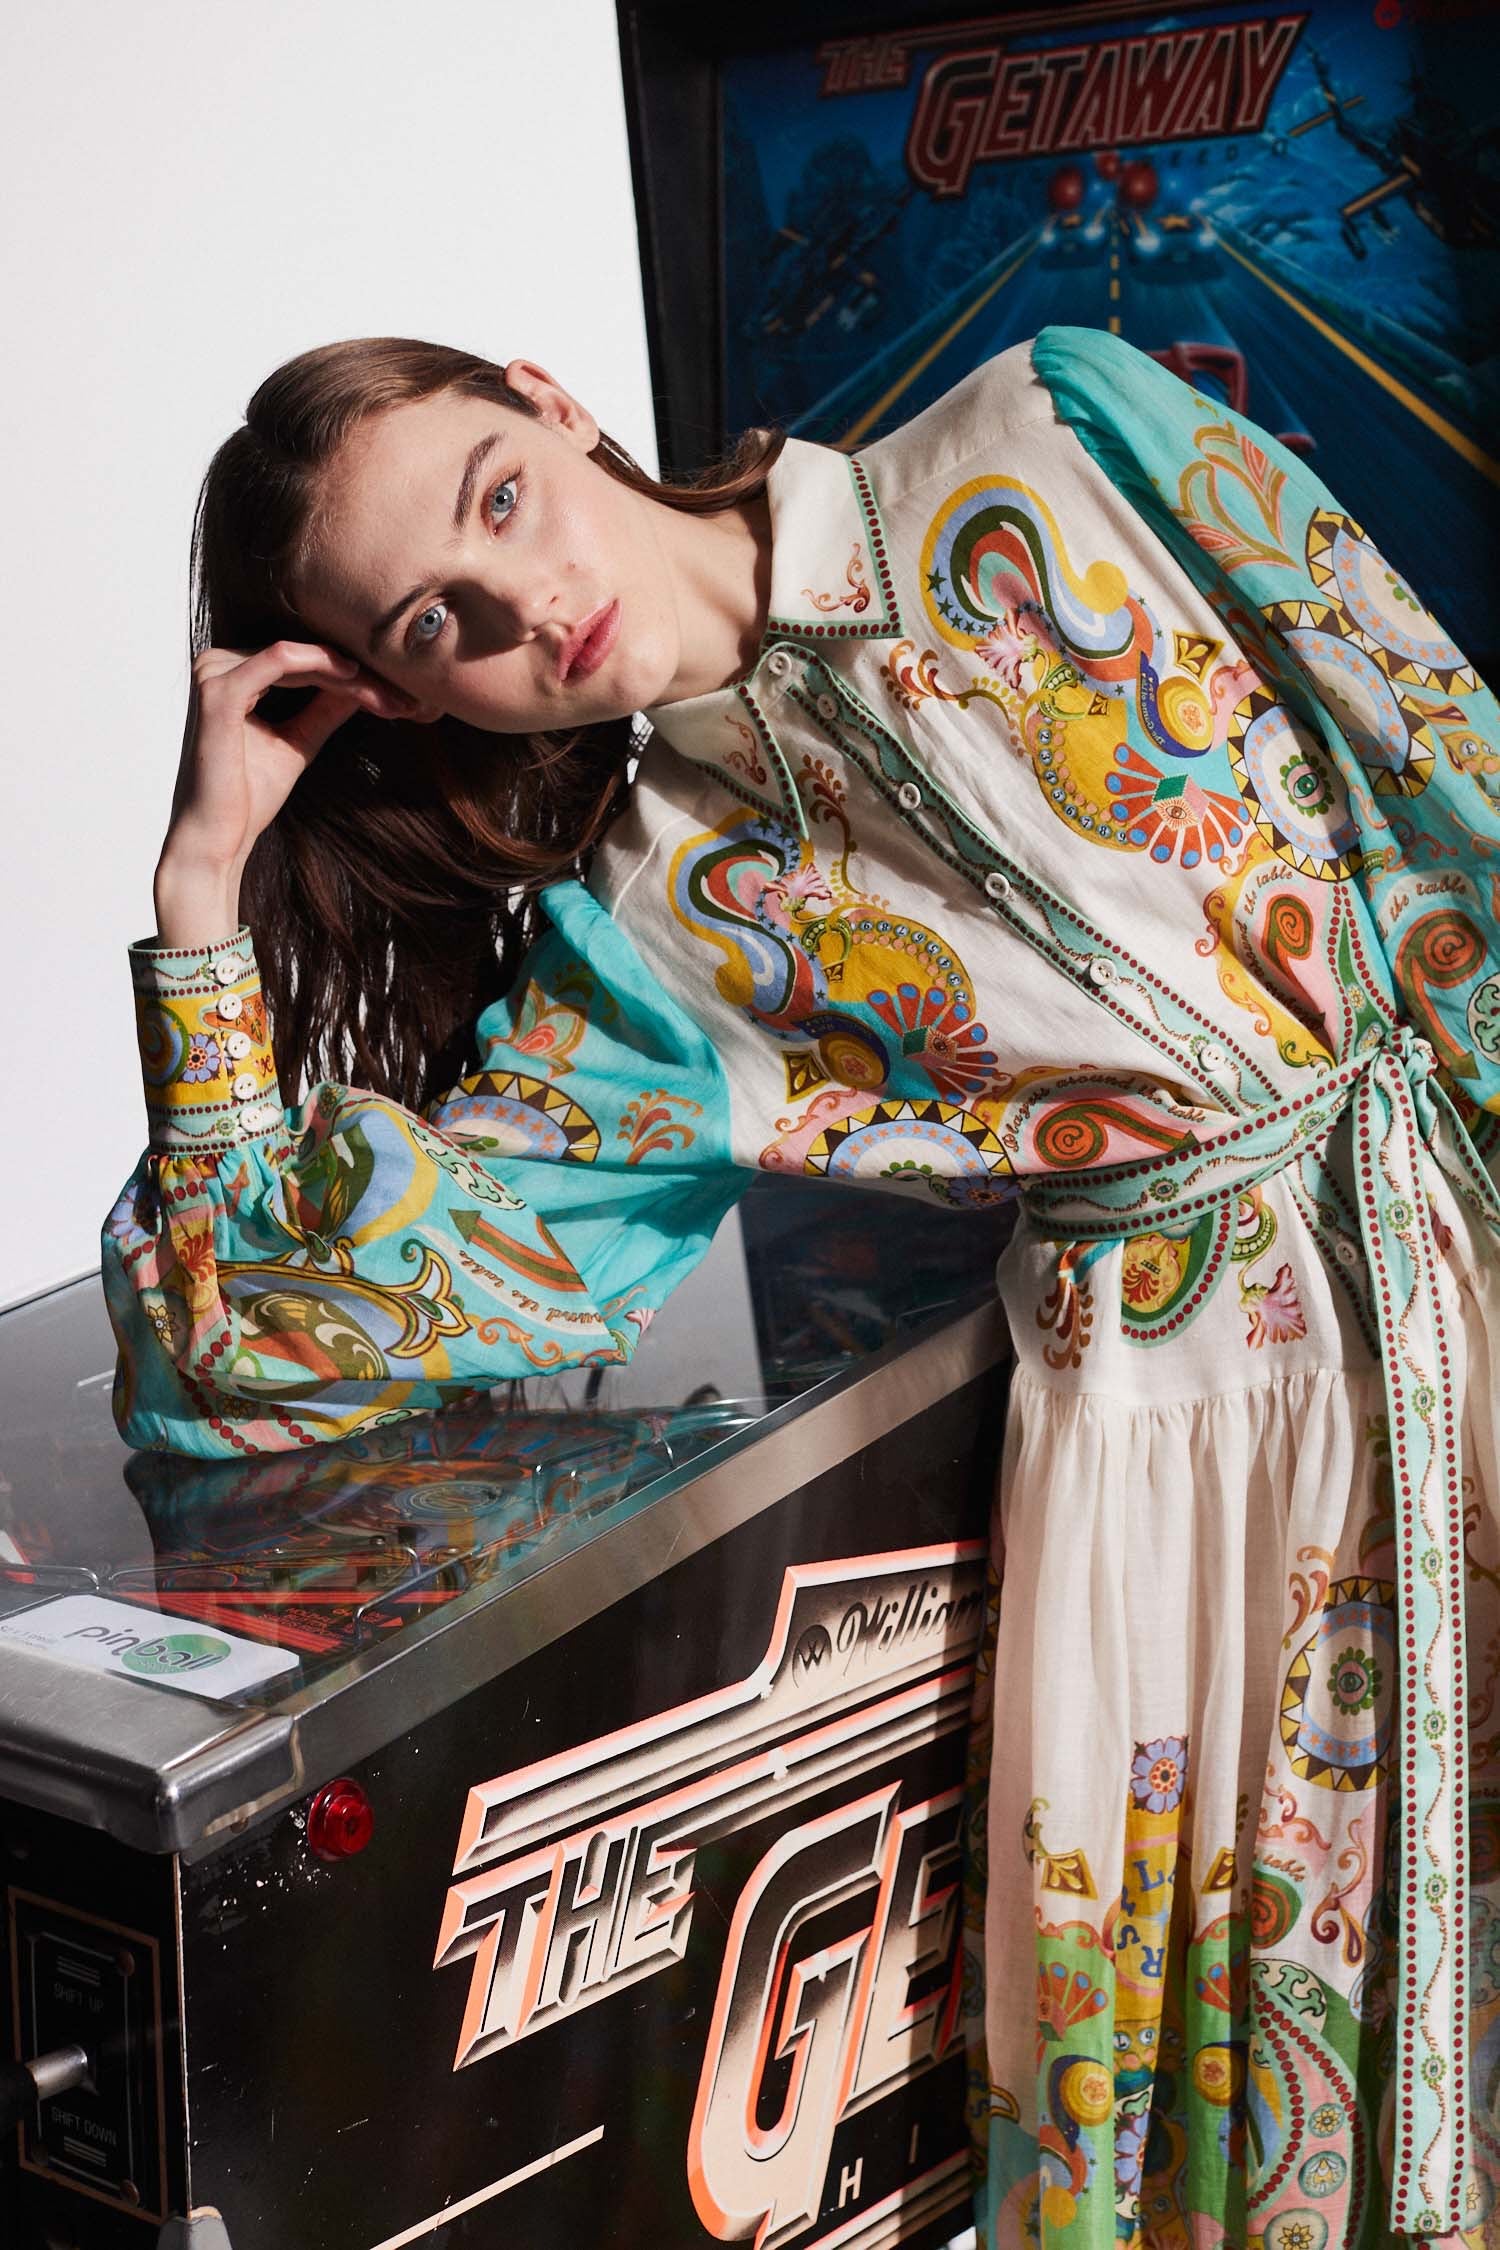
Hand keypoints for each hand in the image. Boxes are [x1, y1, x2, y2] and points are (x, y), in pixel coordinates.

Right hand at [153, 639, 419, 945]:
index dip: (354, 675)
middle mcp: (217, 663)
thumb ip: (325, 708)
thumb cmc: (248, 797)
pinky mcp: (219, 691)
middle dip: (360, 675)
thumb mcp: (298, 741)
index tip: (399, 696)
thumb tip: (364, 682)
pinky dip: (322, 666)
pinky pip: (280, 661)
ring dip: (350, 674)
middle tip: (407, 696)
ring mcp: (214, 673)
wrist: (218, 841)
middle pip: (303, 656)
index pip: (301, 661)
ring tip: (390, 697)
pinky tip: (355, 679)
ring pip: (299, 656)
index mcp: (231, 673)